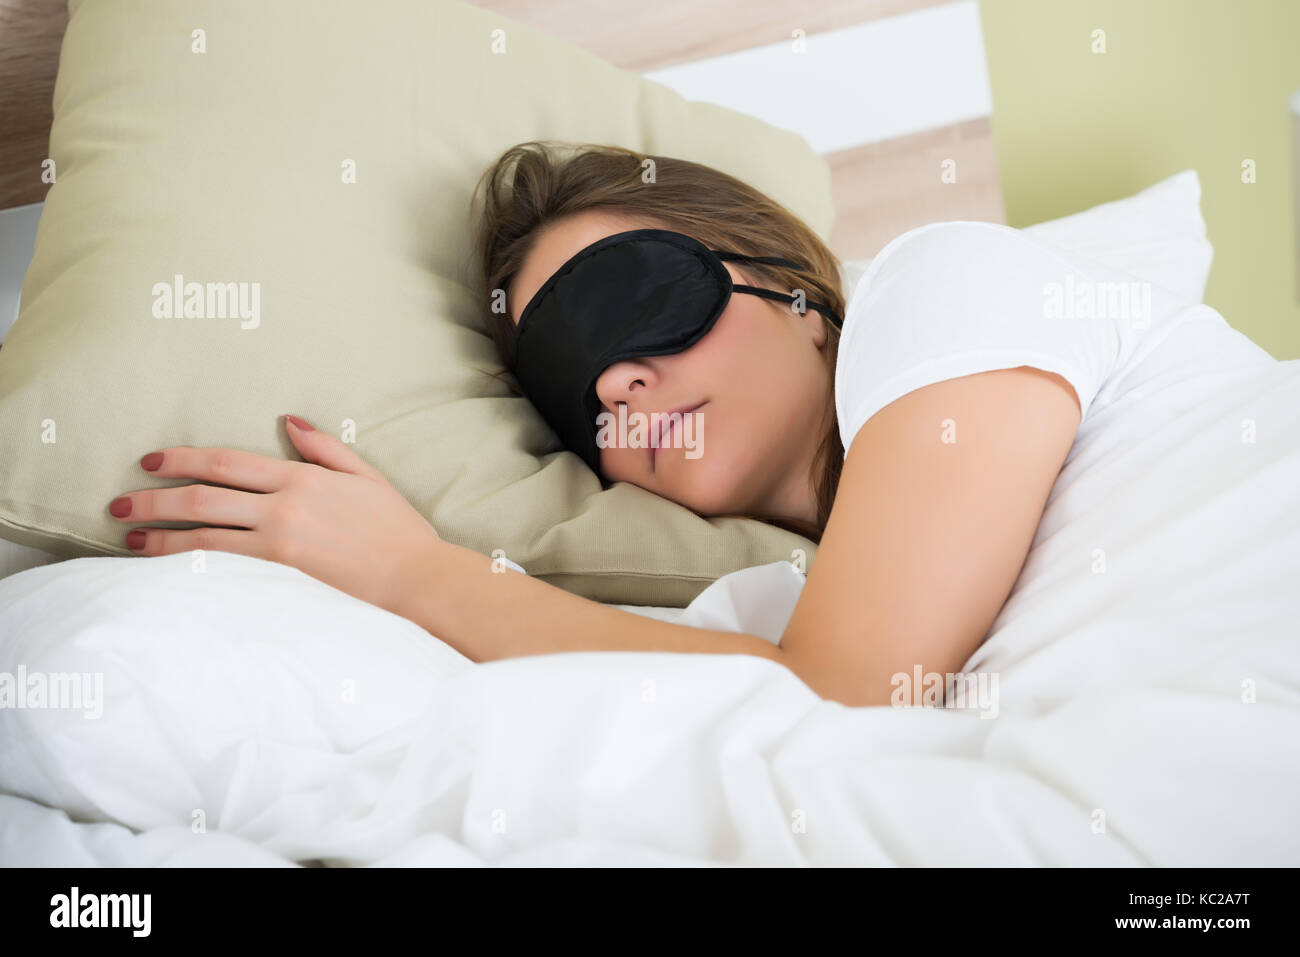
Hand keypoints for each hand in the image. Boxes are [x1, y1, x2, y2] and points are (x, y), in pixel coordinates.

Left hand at [108, 414, 443, 617]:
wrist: (416, 577)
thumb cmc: (396, 528)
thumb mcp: (366, 476)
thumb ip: (324, 447)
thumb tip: (288, 420)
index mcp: (302, 477)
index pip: (226, 462)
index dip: (182, 459)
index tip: (150, 461)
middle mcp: (283, 507)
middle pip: (203, 497)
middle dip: (153, 499)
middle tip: (119, 505)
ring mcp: (280, 544)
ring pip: (204, 536)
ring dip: (160, 536)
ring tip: (129, 539)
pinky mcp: (282, 576)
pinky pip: (224, 567)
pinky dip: (189, 565)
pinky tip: (165, 568)